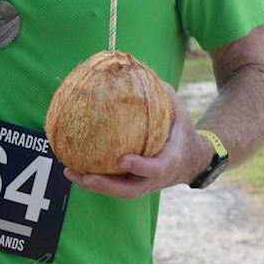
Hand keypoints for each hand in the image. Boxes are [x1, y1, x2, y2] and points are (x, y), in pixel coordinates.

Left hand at [63, 80, 209, 198]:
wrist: (193, 160)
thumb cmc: (182, 130)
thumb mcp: (179, 110)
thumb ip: (162, 94)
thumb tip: (137, 71)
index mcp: (171, 160)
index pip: (156, 168)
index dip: (140, 166)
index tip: (122, 159)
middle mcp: (156, 178)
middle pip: (131, 190)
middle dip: (107, 186)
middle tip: (87, 175)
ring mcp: (145, 184)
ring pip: (118, 191)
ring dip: (94, 185)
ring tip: (69, 171)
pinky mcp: (134, 184)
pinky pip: (113, 185)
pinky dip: (94, 179)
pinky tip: (72, 167)